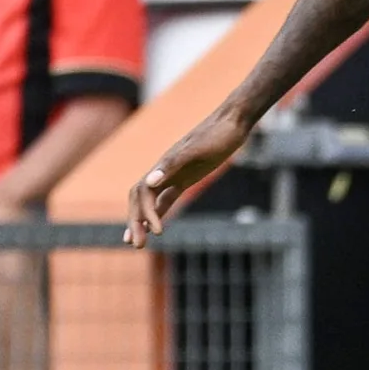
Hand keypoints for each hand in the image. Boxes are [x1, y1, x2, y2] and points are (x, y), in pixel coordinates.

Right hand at [127, 107, 251, 245]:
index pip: (143, 193)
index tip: (158, 232)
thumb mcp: (197, 149)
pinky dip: (159, 213)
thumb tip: (150, 181)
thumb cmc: (217, 135)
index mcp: (163, 165)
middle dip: (136, 222)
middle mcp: (163, 171)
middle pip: (140, 200)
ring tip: (138, 243)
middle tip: (136, 246)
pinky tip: (157, 228)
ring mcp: (174, 175)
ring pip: (150, 201)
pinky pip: (166, 198)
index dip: (145, 213)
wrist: (232, 123)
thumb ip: (173, 164)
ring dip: (143, 221)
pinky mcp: (185, 178)